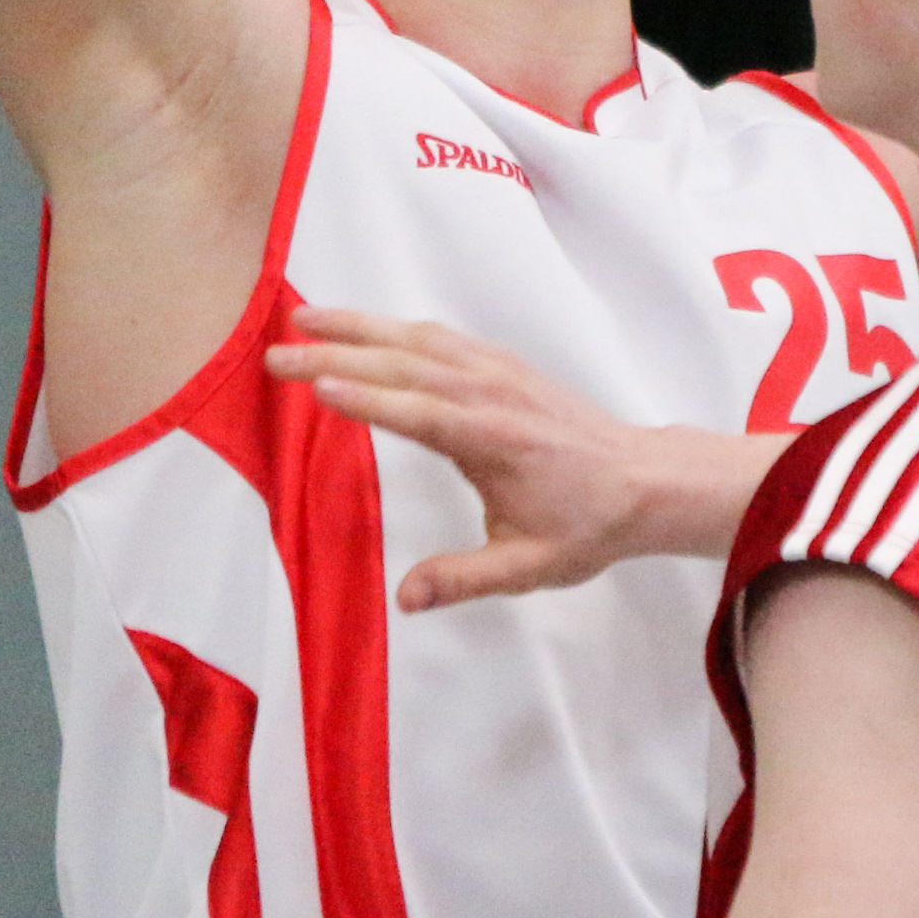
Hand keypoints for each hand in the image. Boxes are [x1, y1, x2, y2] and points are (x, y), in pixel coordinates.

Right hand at [268, 309, 677, 608]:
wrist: (643, 482)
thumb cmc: (586, 526)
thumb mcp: (528, 567)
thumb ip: (464, 579)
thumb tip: (405, 599)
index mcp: (493, 440)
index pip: (418, 412)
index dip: (366, 398)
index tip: (315, 384)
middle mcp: (491, 394)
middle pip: (403, 365)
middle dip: (335, 354)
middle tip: (275, 354)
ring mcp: (498, 373)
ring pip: (418, 340)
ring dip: (358, 326)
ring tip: (301, 317)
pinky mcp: (503, 366)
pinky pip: (442, 337)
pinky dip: (396, 327)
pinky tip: (365, 328)